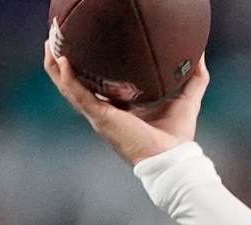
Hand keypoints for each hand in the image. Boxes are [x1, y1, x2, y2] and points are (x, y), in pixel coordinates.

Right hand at [45, 40, 206, 165]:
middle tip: (56, 37)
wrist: (172, 160)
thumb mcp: (186, 98)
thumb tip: (200, 52)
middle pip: (72, 81)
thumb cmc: (177, 137)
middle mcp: (103, 109)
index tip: (81, 42)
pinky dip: (68, 77)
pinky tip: (63, 59)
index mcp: (117, 106)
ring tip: (50, 42)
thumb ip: (194, 76)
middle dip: (60, 59)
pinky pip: (77, 94)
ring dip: (55, 64)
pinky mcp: (100, 118)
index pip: (94, 82)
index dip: (84, 64)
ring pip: (67, 86)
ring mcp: (98, 114)